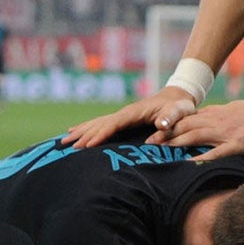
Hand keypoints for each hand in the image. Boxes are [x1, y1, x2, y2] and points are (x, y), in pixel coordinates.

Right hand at [62, 85, 197, 149]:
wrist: (178, 97)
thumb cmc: (179, 107)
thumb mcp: (179, 111)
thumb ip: (170, 118)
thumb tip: (160, 126)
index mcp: (133, 113)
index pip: (113, 124)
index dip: (100, 135)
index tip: (87, 145)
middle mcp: (124, 113)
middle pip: (99, 124)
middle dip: (83, 135)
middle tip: (68, 147)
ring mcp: (122, 116)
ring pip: (96, 124)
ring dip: (80, 132)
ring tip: (63, 141)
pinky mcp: (123, 120)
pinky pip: (101, 124)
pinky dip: (87, 129)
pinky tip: (76, 132)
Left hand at [161, 97, 243, 161]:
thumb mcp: (229, 109)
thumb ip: (213, 115)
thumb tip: (199, 118)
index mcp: (213, 115)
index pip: (185, 120)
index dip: (167, 126)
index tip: (153, 133)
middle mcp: (214, 122)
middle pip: (185, 127)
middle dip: (165, 135)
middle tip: (147, 144)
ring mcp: (224, 133)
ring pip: (195, 137)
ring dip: (177, 143)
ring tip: (161, 151)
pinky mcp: (236, 144)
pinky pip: (217, 152)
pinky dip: (202, 157)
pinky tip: (190, 163)